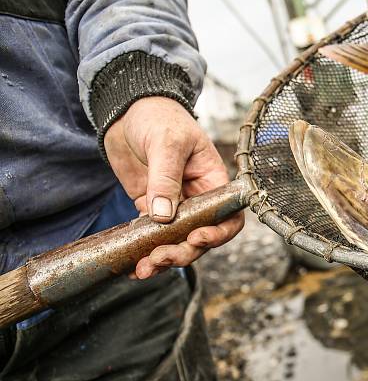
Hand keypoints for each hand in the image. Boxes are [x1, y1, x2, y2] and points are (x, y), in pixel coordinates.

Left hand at [104, 96, 243, 278]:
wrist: (127, 110)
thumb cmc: (158, 117)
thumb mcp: (166, 143)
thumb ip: (165, 178)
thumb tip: (164, 217)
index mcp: (212, 181)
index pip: (227, 217)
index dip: (217, 234)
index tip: (196, 239)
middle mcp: (197, 198)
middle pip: (199, 237)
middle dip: (182, 253)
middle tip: (160, 258)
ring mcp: (173, 205)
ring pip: (175, 242)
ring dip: (162, 259)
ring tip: (142, 270)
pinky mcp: (150, 208)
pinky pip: (151, 236)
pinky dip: (142, 252)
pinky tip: (130, 265)